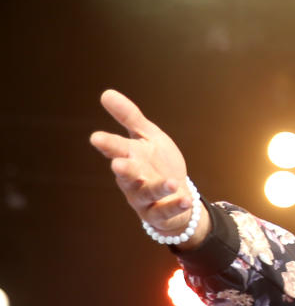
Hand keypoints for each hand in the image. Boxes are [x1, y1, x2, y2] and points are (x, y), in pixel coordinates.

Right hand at [89, 89, 207, 248]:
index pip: (116, 148)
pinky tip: (186, 199)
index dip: (107, 144)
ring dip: (158, 188)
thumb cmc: (158, 163)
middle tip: (118, 164)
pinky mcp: (159, 213)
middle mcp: (133, 178)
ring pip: (146, 193)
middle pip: (126, 174)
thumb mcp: (148, 136)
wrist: (176, 194)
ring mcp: (144, 197)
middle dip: (123, 169)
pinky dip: (176, 205)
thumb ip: (129, 117)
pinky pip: (166, 211)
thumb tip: (105, 92)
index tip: (96, 138)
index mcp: (130, 156)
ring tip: (172, 183)